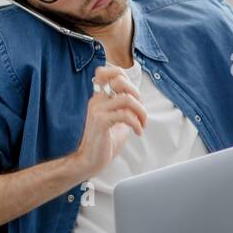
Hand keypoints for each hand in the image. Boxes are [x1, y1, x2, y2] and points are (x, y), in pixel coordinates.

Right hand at [70, 64, 146, 180]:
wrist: (90, 160)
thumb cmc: (105, 142)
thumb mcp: (118, 121)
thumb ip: (126, 109)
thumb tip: (139, 101)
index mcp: (99, 98)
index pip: (106, 72)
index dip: (123, 76)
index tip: (133, 95)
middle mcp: (97, 101)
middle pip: (119, 80)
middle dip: (137, 93)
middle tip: (140, 111)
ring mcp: (97, 110)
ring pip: (126, 99)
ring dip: (141, 112)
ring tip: (142, 124)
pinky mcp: (101, 122)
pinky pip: (125, 115)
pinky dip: (137, 124)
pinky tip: (138, 132)